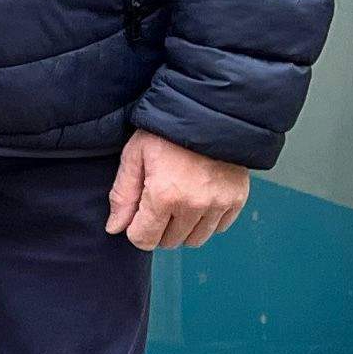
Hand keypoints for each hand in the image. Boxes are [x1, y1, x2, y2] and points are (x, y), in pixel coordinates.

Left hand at [107, 129, 248, 250]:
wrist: (210, 111)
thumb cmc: (166, 131)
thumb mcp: (135, 156)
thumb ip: (123, 195)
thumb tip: (115, 228)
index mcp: (164, 196)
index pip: (144, 240)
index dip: (135, 229)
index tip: (137, 214)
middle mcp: (194, 206)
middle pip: (169, 241)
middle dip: (157, 228)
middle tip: (157, 202)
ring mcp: (219, 204)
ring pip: (195, 240)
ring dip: (182, 228)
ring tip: (178, 201)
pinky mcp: (237, 200)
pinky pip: (218, 228)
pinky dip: (206, 220)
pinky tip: (198, 199)